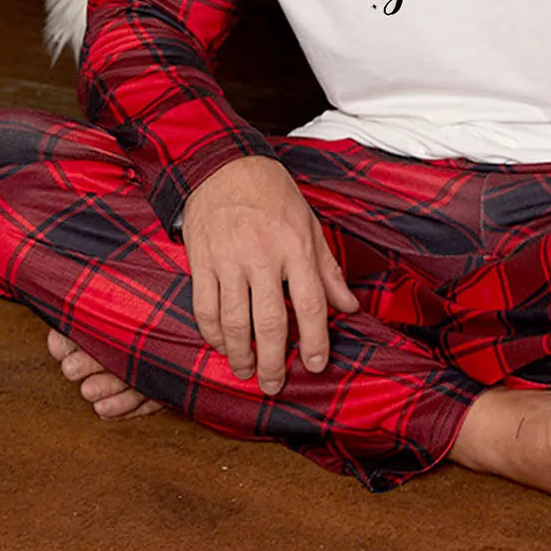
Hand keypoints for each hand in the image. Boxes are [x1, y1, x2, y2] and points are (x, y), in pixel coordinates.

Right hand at [181, 156, 359, 393]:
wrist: (223, 165)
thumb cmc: (272, 194)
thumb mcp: (309, 223)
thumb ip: (327, 269)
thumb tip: (350, 306)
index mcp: (296, 246)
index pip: (310, 304)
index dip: (314, 341)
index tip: (315, 365)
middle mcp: (263, 255)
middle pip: (270, 322)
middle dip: (273, 362)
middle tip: (275, 384)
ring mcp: (228, 259)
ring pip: (234, 322)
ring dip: (240, 355)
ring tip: (247, 371)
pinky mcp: (201, 261)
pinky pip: (204, 308)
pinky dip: (212, 334)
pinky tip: (222, 346)